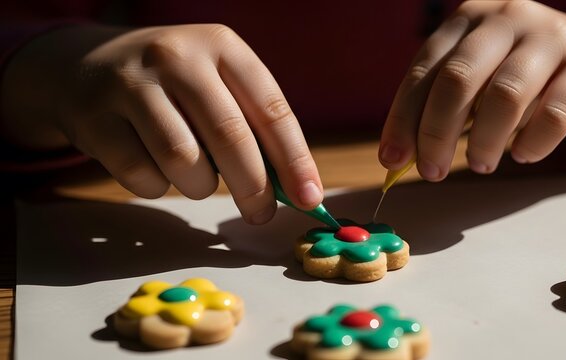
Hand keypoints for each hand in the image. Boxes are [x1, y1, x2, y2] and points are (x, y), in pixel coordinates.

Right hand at [1, 24, 322, 223]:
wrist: (84, 66)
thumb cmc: (172, 86)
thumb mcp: (216, 83)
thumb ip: (253, 127)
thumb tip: (294, 190)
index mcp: (221, 46)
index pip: (270, 109)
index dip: (294, 160)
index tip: (309, 199)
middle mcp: (177, 57)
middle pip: (230, 137)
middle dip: (253, 188)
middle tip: (261, 214)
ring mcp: (131, 84)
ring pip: (185, 161)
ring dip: (199, 185)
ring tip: (195, 175)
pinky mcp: (96, 119)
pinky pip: (142, 176)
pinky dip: (158, 186)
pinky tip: (155, 168)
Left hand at [380, 0, 565, 179]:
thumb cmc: (527, 75)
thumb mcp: (481, 76)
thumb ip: (445, 105)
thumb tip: (402, 155)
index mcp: (469, 18)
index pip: (425, 68)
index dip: (404, 117)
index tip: (391, 159)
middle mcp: (506, 18)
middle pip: (458, 79)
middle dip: (436, 133)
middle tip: (431, 171)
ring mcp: (551, 37)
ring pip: (504, 95)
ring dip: (483, 141)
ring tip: (479, 165)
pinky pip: (555, 112)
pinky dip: (532, 142)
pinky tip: (523, 154)